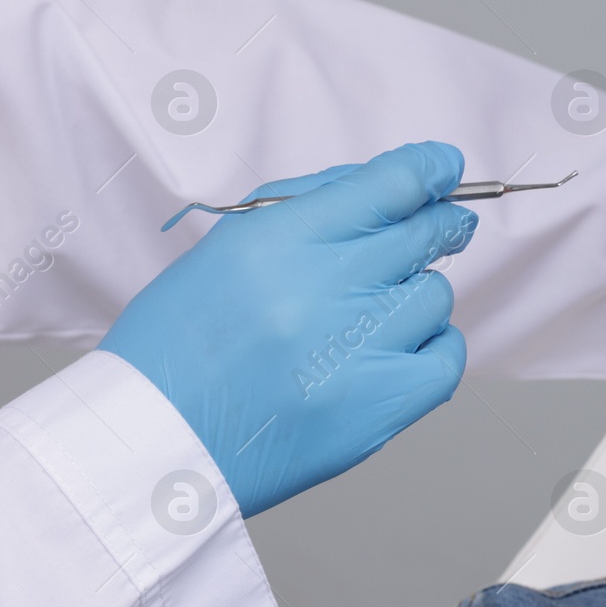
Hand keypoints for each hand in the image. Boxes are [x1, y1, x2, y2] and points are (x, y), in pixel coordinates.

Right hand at [100, 141, 477, 517]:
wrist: (158, 438)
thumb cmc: (187, 340)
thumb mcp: (231, 246)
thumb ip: (314, 206)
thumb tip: (398, 184)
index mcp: (280, 241)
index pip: (389, 185)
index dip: (429, 169)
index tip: (444, 168)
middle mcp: (323, 291)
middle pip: (424, 235)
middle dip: (443, 224)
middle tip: (446, 227)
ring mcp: (358, 353)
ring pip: (435, 296)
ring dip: (413, 297)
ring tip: (367, 317)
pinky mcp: (380, 408)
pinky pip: (447, 357)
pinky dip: (432, 347)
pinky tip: (396, 350)